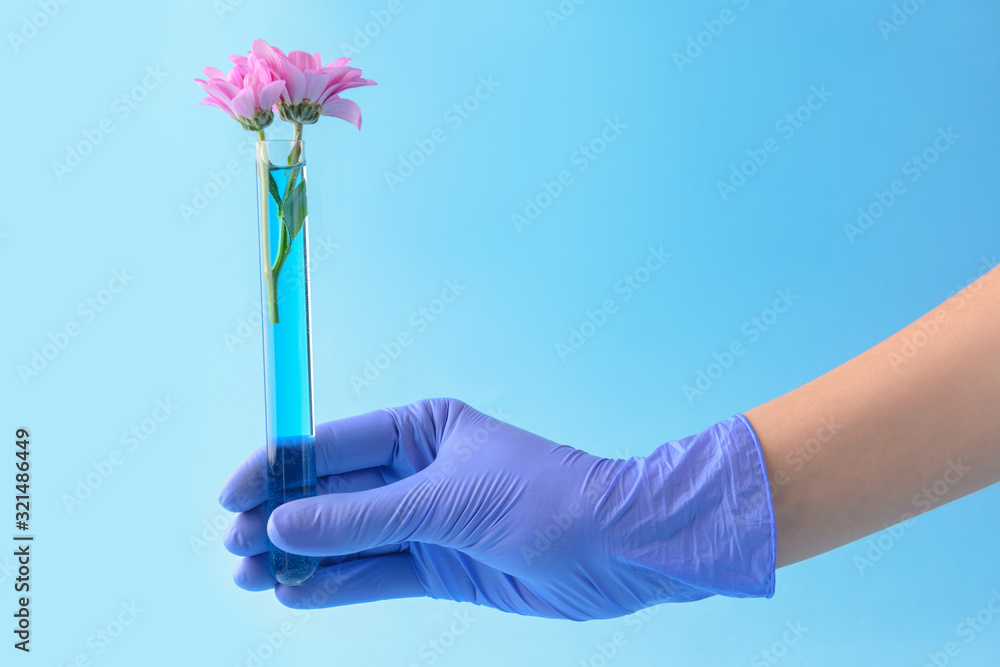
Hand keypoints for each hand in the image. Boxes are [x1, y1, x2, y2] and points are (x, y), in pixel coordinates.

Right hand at [218, 398, 774, 620]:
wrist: (616, 549)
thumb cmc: (543, 498)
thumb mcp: (445, 503)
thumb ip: (362, 519)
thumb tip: (283, 524)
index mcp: (421, 429)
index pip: (332, 445)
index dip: (279, 469)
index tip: (232, 494)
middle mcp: (418, 472)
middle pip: (333, 496)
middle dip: (284, 519)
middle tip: (235, 546)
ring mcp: (428, 521)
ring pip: (348, 540)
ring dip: (301, 557)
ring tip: (250, 576)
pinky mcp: (440, 566)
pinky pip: (376, 575)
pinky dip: (336, 586)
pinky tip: (294, 594)